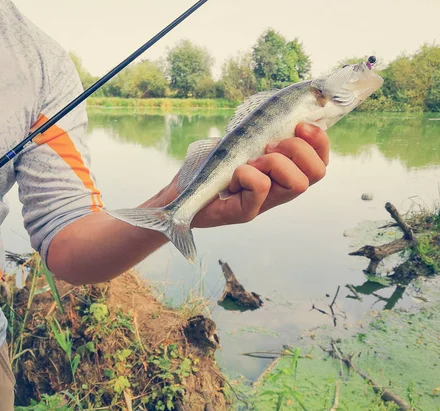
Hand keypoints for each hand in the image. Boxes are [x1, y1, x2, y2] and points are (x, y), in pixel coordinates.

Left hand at [190, 123, 328, 227]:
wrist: (177, 197)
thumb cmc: (206, 169)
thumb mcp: (235, 143)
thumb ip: (256, 131)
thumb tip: (275, 111)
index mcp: (282, 174)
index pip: (320, 161)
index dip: (319, 141)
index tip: (299, 126)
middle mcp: (279, 191)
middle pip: (317, 173)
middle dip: (297, 149)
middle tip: (268, 147)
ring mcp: (264, 204)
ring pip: (297, 184)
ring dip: (274, 162)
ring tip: (250, 162)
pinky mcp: (245, 213)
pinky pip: (261, 187)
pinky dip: (247, 173)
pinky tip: (232, 177)